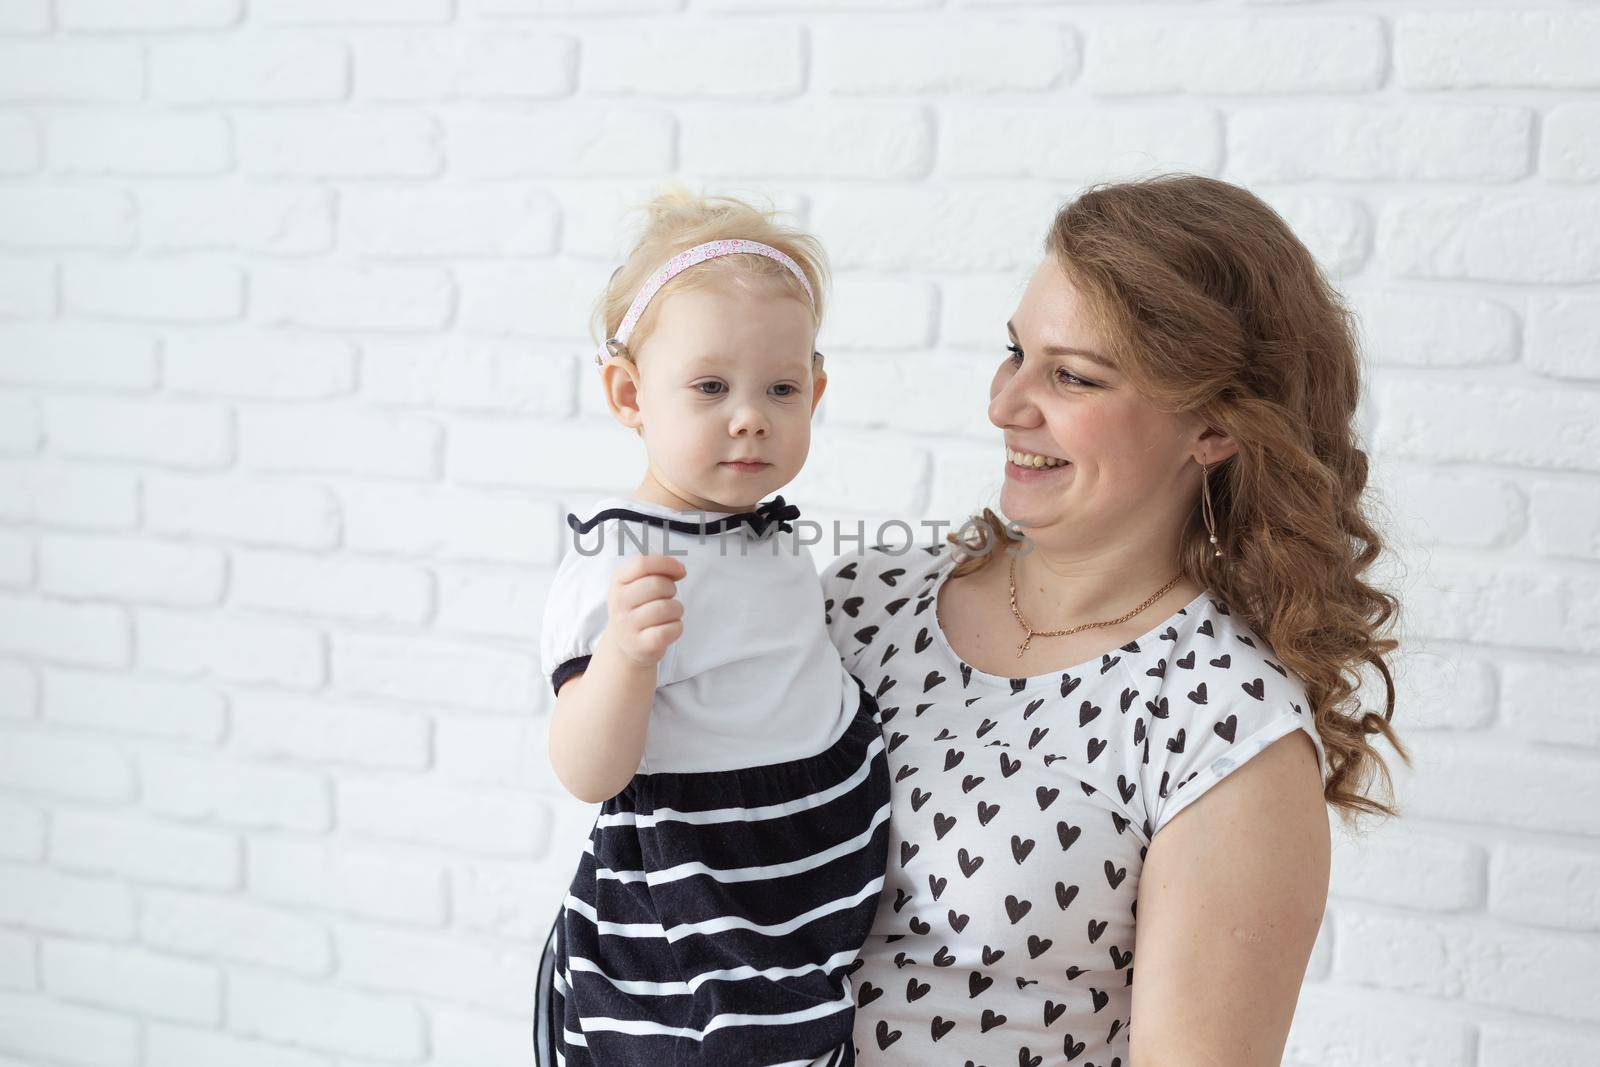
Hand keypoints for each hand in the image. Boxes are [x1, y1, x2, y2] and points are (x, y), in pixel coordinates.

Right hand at [605, 553, 685, 668]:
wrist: (625, 644)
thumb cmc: (639, 607)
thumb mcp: (638, 583)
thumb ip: (658, 570)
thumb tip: (680, 570)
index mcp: (618, 581)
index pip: (642, 564)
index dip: (666, 564)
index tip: (680, 571)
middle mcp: (618, 602)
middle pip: (657, 585)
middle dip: (671, 589)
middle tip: (667, 597)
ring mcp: (627, 625)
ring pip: (667, 608)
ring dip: (677, 609)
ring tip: (669, 614)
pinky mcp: (640, 645)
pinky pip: (670, 629)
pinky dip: (677, 627)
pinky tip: (669, 628)